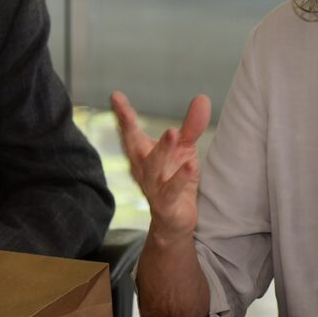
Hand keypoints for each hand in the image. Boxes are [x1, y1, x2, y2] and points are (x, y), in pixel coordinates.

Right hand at [111, 91, 210, 241]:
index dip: (122, 114)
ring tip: (172, 132)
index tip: (115, 96)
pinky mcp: (166, 204)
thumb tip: (202, 97)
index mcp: (142, 154)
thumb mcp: (185, 149)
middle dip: (130, 129)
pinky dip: (180, 179)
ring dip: (162, 150)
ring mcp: (153, 188)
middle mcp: (143, 170)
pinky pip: (171, 191)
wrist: (174, 221)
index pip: (130, 132)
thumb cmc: (174, 179)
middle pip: (134, 148)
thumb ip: (192, 126)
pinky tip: (190, 165)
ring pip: (153, 169)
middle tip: (127, 113)